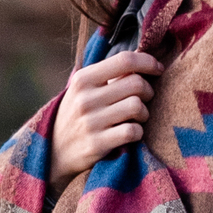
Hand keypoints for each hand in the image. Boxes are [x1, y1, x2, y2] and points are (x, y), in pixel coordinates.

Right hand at [48, 50, 163, 188]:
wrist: (54, 151)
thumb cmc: (77, 116)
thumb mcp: (83, 90)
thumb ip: (108, 75)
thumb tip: (143, 61)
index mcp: (83, 79)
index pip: (125, 60)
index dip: (148, 62)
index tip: (158, 68)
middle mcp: (85, 98)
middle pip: (136, 83)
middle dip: (148, 91)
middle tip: (144, 99)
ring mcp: (90, 122)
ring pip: (137, 106)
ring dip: (144, 113)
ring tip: (136, 117)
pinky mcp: (97, 144)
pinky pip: (132, 131)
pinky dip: (138, 132)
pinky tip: (131, 133)